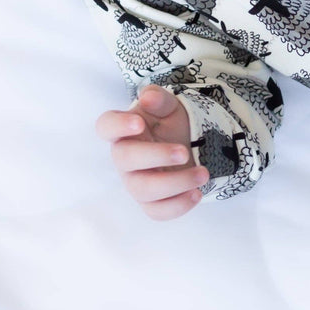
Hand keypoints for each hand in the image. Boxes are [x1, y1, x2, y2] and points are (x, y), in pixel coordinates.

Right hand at [96, 85, 206, 220]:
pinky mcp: (151, 202)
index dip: (118, 125)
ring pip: (143, 190)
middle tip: (184, 151)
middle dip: (155, 156)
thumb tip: (148, 97)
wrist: (188, 145)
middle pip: (126, 160)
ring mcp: (135, 181)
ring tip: (203, 174)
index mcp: (124, 129)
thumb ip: (159, 99)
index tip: (139, 123)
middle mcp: (125, 158)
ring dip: (175, 183)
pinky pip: (156, 211)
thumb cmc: (170, 123)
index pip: (106, 126)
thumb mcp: (170, 106)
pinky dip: (177, 206)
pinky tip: (197, 193)